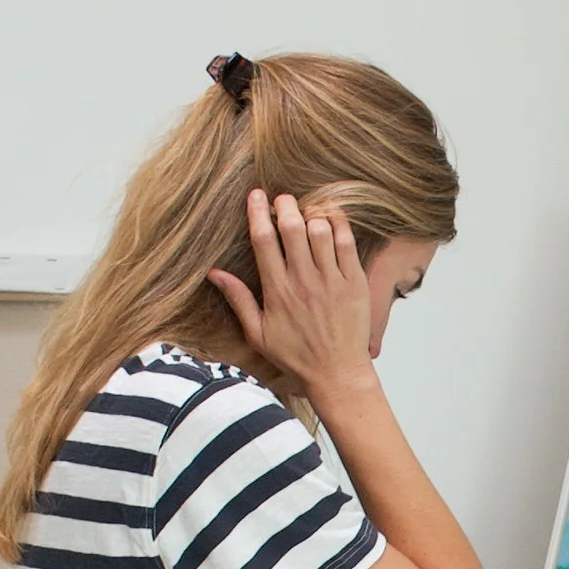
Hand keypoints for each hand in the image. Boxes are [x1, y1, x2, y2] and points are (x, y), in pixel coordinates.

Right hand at [207, 190, 376, 404]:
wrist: (337, 373)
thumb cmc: (297, 357)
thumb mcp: (258, 333)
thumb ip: (238, 299)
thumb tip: (214, 273)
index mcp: (277, 291)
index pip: (263, 240)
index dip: (257, 212)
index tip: (256, 195)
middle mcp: (303, 281)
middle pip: (291, 227)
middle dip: (285, 205)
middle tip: (283, 199)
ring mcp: (331, 280)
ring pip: (319, 230)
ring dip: (311, 214)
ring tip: (307, 212)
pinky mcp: (355, 283)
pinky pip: (346, 243)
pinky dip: (339, 223)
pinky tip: (331, 217)